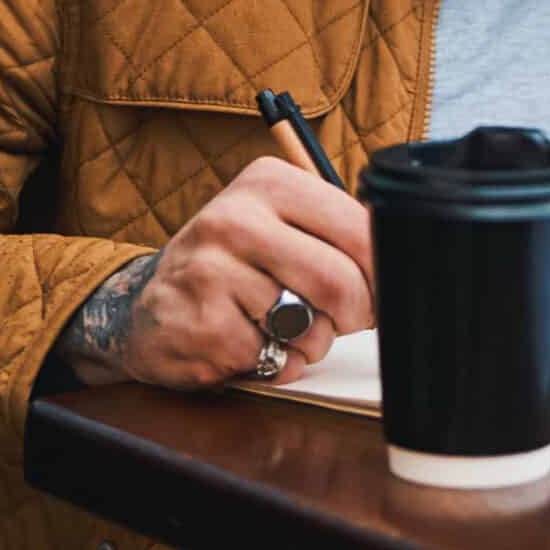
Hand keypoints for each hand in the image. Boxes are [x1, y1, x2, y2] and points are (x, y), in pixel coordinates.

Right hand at [54, 158, 374, 388]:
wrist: (148, 307)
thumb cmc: (232, 266)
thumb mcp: (278, 224)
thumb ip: (335, 232)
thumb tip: (401, 260)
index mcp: (268, 184)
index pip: (359, 229)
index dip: (382, 272)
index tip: (381, 289)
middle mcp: (235, 219)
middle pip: (340, 282)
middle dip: (355, 315)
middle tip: (344, 319)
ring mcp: (212, 272)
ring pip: (311, 327)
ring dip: (312, 344)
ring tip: (281, 328)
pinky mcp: (203, 325)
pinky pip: (276, 360)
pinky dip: (276, 365)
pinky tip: (249, 344)